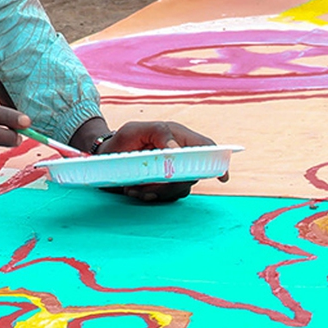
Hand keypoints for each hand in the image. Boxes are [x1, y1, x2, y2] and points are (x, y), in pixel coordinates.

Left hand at [97, 119, 223, 203]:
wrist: (105, 158)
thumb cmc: (122, 140)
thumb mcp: (134, 130)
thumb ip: (158, 133)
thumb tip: (177, 149)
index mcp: (178, 137)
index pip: (206, 148)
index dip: (218, 161)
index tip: (222, 177)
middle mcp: (180, 155)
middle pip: (193, 174)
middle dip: (172, 183)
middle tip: (147, 186)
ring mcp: (173, 173)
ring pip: (180, 189)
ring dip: (158, 193)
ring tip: (134, 188)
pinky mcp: (163, 186)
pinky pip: (167, 197)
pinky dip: (151, 197)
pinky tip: (134, 192)